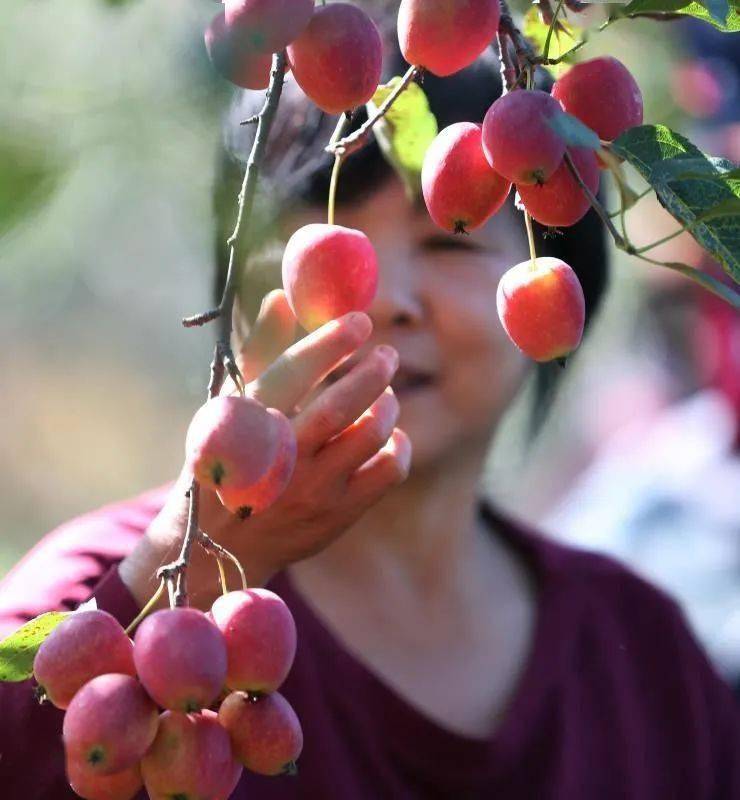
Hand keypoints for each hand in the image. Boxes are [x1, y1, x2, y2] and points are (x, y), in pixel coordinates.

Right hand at [120, 291, 410, 609]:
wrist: (219, 546)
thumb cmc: (228, 460)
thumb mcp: (230, 406)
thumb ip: (260, 351)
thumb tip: (282, 297)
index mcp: (246, 425)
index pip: (295, 372)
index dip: (332, 341)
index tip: (360, 321)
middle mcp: (280, 459)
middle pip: (340, 404)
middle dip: (372, 371)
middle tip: (386, 354)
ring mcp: (313, 490)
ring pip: (371, 435)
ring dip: (386, 404)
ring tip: (385, 395)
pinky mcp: (339, 515)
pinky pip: (389, 471)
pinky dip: (399, 446)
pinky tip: (391, 436)